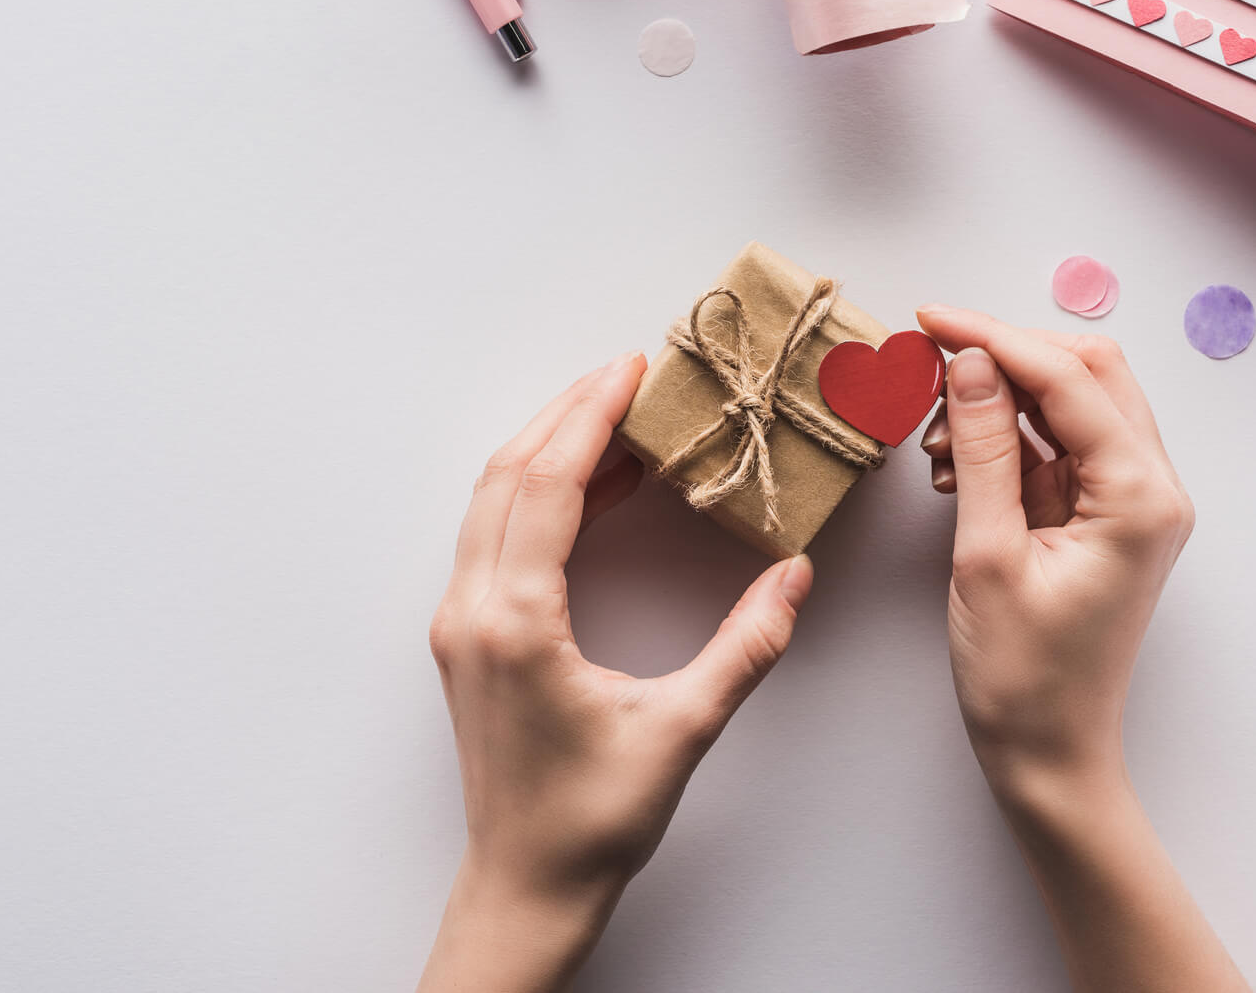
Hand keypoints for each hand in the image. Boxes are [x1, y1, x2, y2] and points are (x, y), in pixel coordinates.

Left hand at [419, 353, 814, 992]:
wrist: (525, 886)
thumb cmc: (593, 821)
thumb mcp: (682, 729)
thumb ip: (745, 648)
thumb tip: (795, 577)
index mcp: (516, 623)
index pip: (546, 485)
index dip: (589, 418)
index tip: (632, 370)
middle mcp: (473, 611)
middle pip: (508, 475)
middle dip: (568, 413)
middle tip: (631, 374)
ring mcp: (460, 622)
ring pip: (493, 501)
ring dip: (550, 448)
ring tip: (619, 416)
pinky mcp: (468, 637)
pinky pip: (496, 536)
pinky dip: (540, 494)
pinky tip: (597, 488)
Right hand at [916, 307, 1194, 788]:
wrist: (1049, 754)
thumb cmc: (1022, 677)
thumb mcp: (988, 554)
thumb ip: (983, 449)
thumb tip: (970, 362)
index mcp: (1141, 496)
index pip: (1069, 379)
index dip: (994, 337)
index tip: (928, 318)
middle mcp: (1153, 487)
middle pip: (1087, 373)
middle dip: (1007, 355)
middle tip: (931, 360)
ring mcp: (1134, 501)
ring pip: (1073, 404)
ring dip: (1004, 397)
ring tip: (937, 438)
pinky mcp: (1107, 516)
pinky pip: (1061, 446)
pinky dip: (1008, 437)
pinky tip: (957, 462)